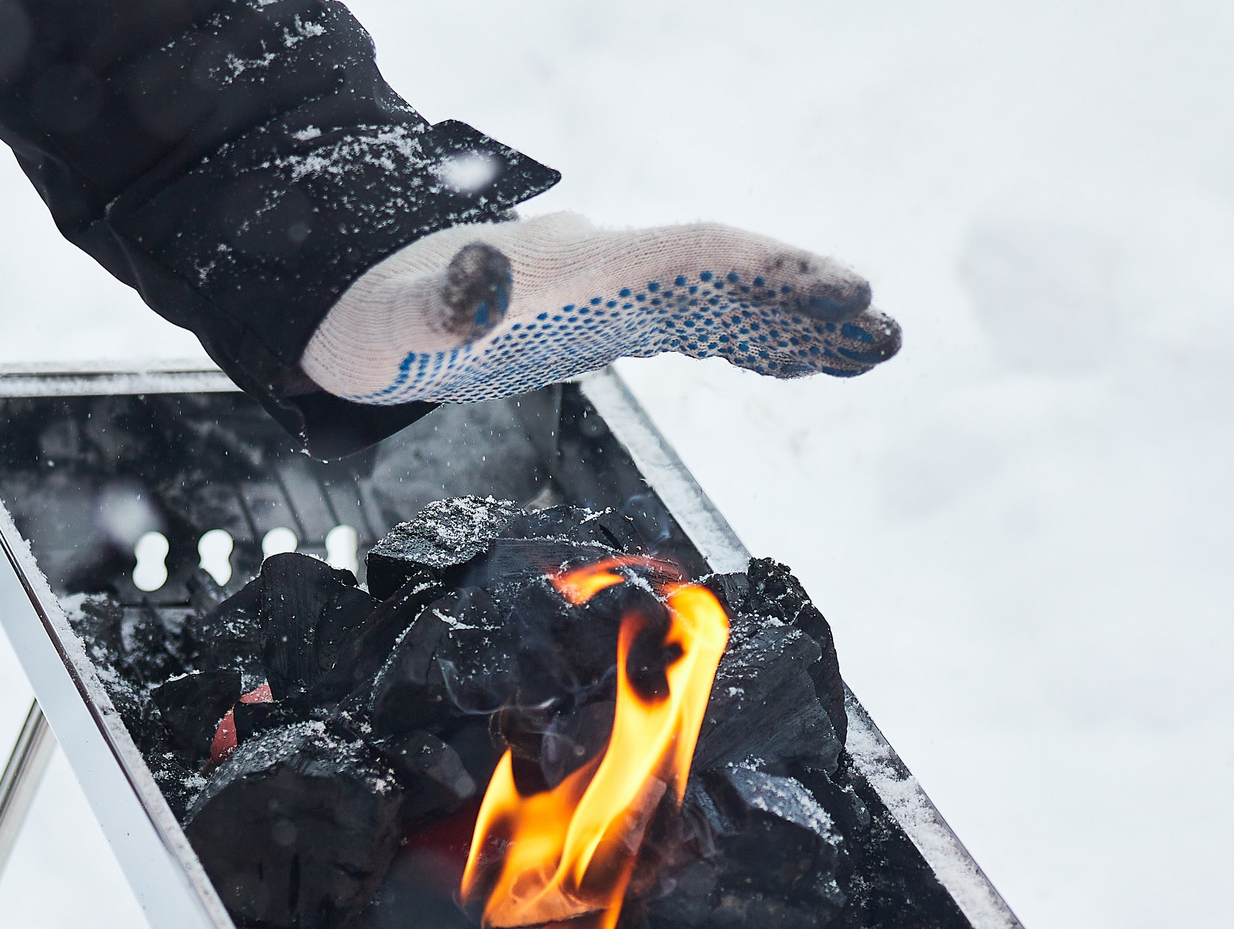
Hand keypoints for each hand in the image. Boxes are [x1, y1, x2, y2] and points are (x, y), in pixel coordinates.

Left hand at [301, 211, 901, 406]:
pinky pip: (693, 321)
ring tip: (873, 348)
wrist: (349, 290)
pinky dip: (750, 338)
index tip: (838, 296)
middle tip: (885, 332)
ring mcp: (609, 292)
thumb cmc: (371, 317)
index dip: (764, 278)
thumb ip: (439, 304)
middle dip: (802, 301)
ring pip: (717, 297)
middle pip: (721, 274)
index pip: (689, 262)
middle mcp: (604, 270)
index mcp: (574, 271)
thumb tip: (476, 280)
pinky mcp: (602, 320)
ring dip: (792, 323)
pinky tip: (798, 362)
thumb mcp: (392, 321)